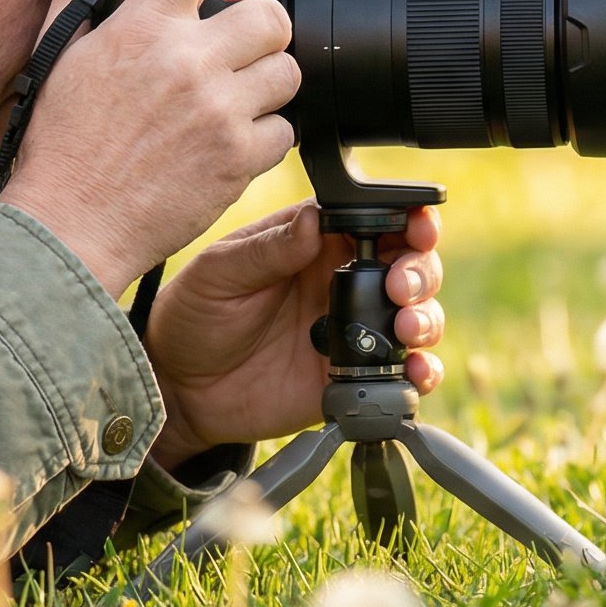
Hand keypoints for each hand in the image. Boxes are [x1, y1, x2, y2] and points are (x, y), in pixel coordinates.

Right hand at [0, 0, 299, 294]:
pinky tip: (232, 142)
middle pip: (271, 16)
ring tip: (237, 97)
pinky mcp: (238, 159)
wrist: (71, 224)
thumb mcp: (60, 55)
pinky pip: (284, 131)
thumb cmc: (62, 143)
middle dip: (262, 28)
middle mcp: (188, 61)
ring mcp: (219, 111)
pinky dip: (265, 137)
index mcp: (144, 28)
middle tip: (242, 46)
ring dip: (268, 82)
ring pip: (288, 71)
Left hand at [141, 201, 445, 467]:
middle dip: (420, 271)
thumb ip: (267, 250)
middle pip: (409, 264)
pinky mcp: (353, 377)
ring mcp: (353, 331)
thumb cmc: (195, 314)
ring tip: (407, 328)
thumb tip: (313, 220)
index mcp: (316, 242)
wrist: (179, 388)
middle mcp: (344, 282)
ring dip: (427, 317)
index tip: (416, 227)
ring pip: (418, 315)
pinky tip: (416, 373)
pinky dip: (422, 372)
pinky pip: (402, 373)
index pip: (377, 218)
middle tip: (399, 287)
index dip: (408, 218)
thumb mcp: (219, 272)